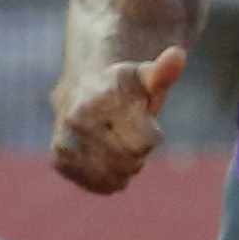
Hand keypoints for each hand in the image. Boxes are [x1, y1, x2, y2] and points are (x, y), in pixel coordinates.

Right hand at [49, 46, 185, 192]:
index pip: (145, 143)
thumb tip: (178, 54)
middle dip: (137, 151)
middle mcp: (78, 120)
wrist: (84, 87)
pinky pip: (100, 185)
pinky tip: (104, 157)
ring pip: (115, 178)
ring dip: (125, 167)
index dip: (150, 134)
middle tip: (126, 131)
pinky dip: (109, 177)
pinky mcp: (60, 160)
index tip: (139, 118)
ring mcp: (65, 141)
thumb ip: (163, 72)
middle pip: (130, 162)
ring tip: (115, 142)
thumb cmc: (125, 86)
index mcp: (101, 100)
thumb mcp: (147, 76)